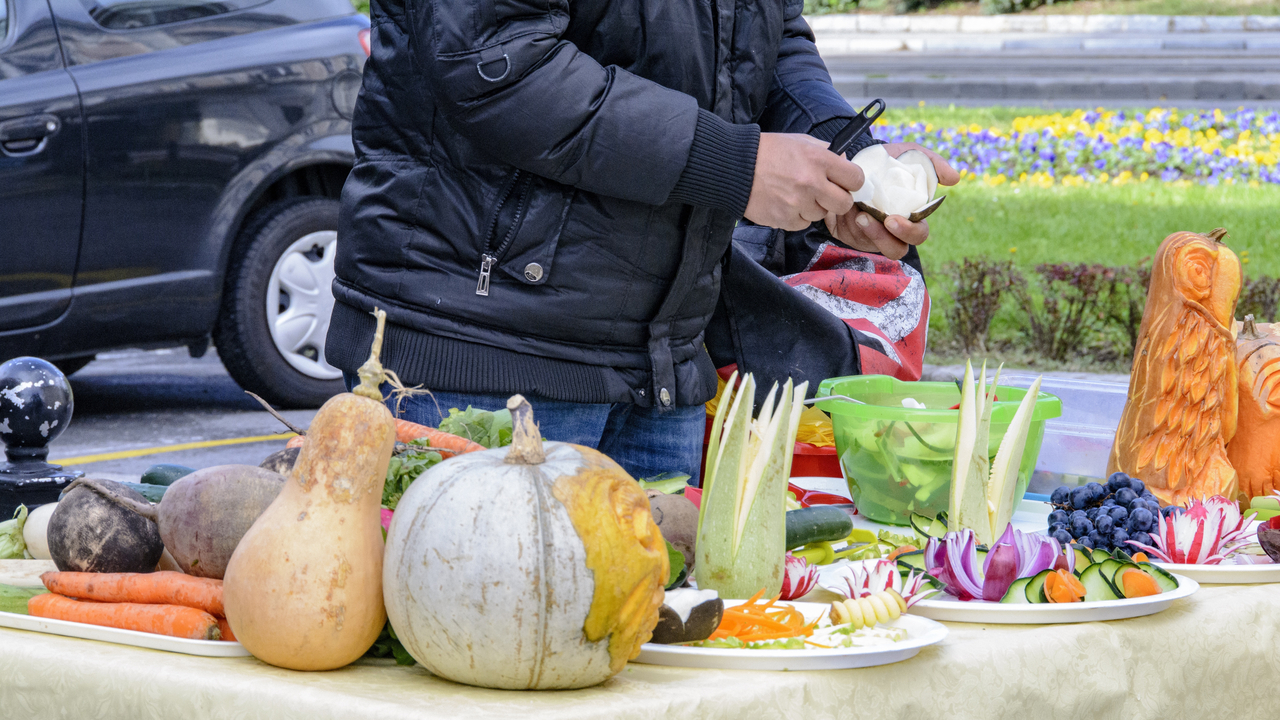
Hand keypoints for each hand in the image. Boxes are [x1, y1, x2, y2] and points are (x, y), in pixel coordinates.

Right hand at [744, 133, 862, 231]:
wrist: (735, 168)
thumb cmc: (767, 152)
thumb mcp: (800, 141)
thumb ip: (825, 151)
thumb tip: (844, 162)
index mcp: (819, 160)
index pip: (855, 178)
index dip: (852, 181)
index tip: (845, 182)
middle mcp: (811, 183)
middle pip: (844, 204)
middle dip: (837, 200)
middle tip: (824, 194)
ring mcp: (798, 204)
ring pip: (821, 215)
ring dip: (813, 207)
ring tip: (795, 194)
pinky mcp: (785, 219)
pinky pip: (802, 224)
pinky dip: (796, 216)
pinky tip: (785, 203)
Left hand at [824, 142, 959, 259]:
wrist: (851, 161)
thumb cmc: (886, 161)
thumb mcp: (908, 155)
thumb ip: (933, 164)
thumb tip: (955, 179)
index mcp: (911, 215)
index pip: (919, 232)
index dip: (910, 231)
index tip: (894, 220)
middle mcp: (895, 228)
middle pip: (901, 248)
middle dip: (891, 238)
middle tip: (883, 221)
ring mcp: (875, 233)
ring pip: (880, 249)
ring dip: (873, 236)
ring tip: (861, 216)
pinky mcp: (857, 234)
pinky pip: (858, 241)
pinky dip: (855, 230)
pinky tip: (849, 214)